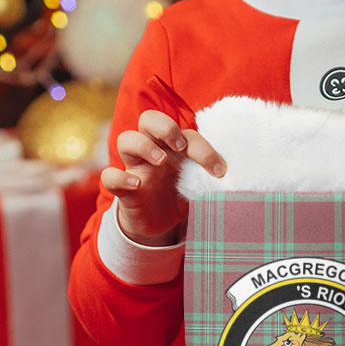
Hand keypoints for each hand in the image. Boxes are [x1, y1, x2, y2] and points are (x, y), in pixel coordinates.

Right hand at [100, 109, 224, 245]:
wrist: (160, 226)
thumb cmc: (181, 196)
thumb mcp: (199, 186)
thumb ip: (211, 179)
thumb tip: (235, 179)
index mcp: (174, 147)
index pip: (186, 133)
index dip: (204, 148)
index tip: (219, 170)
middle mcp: (153, 150)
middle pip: (149, 119)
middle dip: (165, 127)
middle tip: (180, 146)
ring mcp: (135, 167)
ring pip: (126, 139)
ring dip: (144, 145)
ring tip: (160, 161)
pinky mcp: (122, 189)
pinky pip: (109, 176)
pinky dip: (119, 177)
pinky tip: (137, 185)